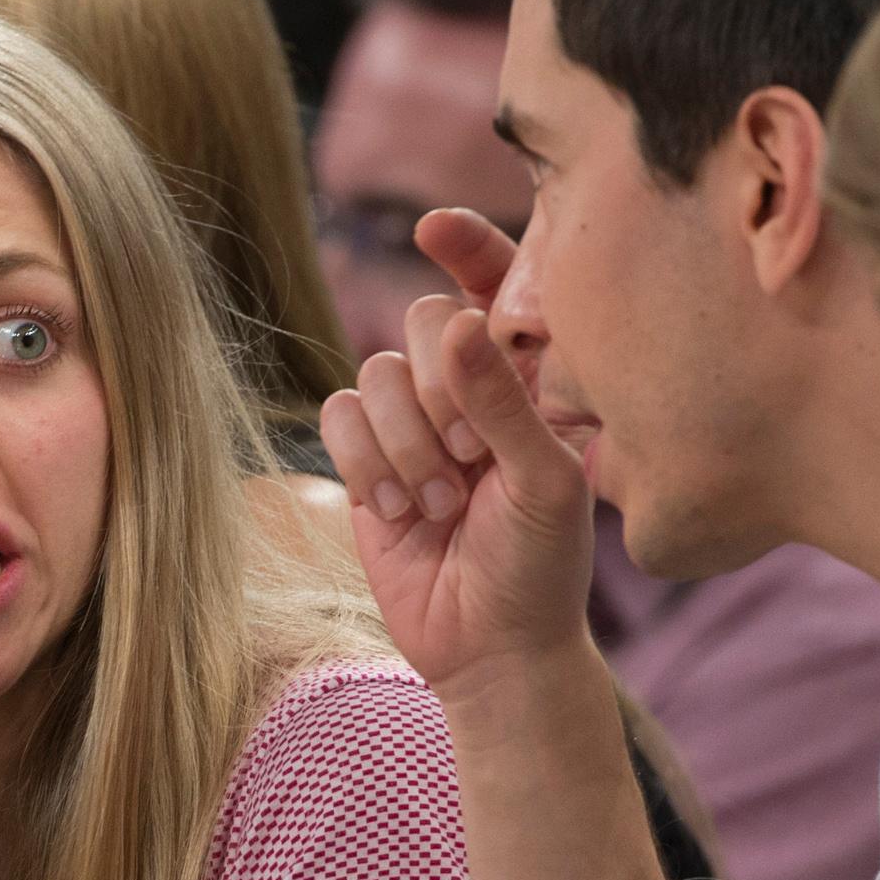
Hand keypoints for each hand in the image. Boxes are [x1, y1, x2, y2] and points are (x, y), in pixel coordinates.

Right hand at [318, 211, 597, 707]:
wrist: (492, 650)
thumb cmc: (542, 567)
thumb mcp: (542, 481)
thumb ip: (503, 400)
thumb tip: (454, 321)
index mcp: (532, 380)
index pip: (498, 287)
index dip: (468, 247)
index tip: (434, 228)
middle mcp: (470, 389)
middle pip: (423, 323)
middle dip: (438, 391)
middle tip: (468, 457)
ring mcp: (414, 423)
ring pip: (374, 374)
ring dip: (403, 443)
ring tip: (437, 504)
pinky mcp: (365, 462)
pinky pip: (337, 417)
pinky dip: (363, 463)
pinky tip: (395, 512)